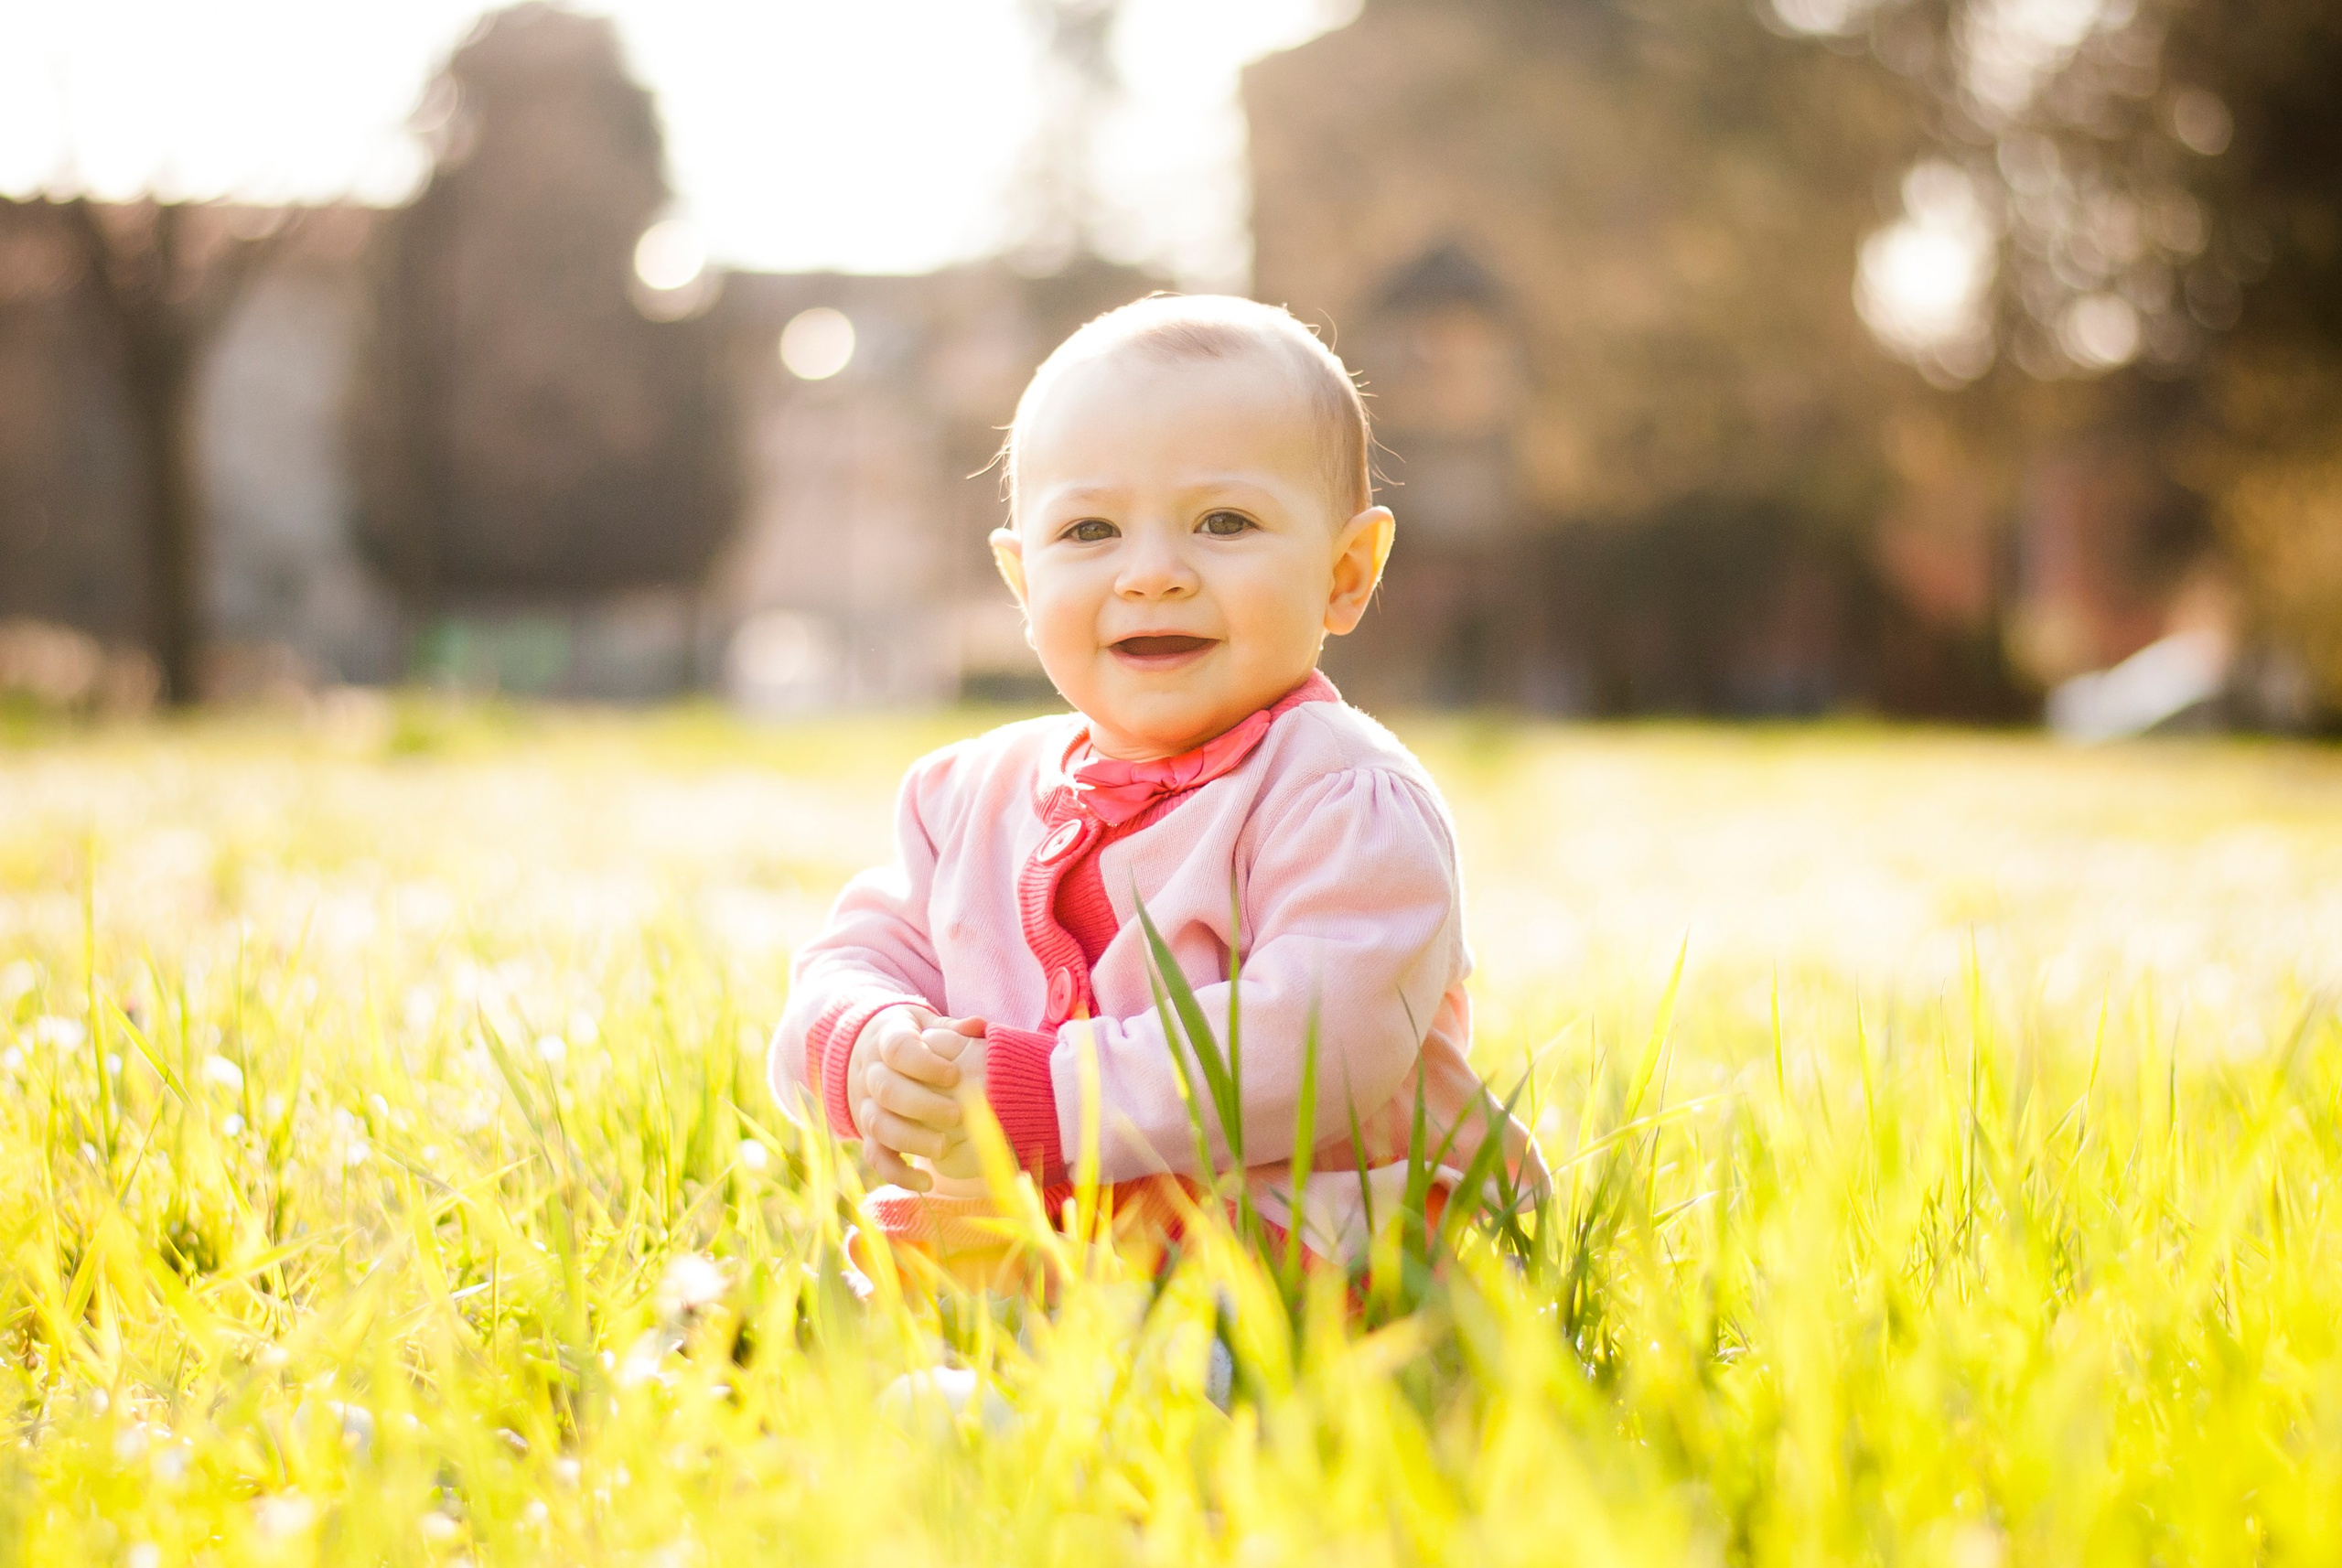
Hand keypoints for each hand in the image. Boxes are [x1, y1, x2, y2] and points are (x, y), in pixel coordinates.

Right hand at [848, 1006, 985, 1191]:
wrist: (866, 1053)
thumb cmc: (911, 1039)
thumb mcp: (925, 1025)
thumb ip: (951, 1028)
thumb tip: (980, 1026)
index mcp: (886, 1040)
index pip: (897, 1049)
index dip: (924, 1063)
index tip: (953, 1075)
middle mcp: (869, 1073)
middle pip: (886, 1089)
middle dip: (921, 1104)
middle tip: (957, 1115)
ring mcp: (865, 1106)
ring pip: (877, 1124)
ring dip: (910, 1139)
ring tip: (944, 1148)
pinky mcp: (867, 1134)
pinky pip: (875, 1156)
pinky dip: (898, 1173)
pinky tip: (926, 1183)